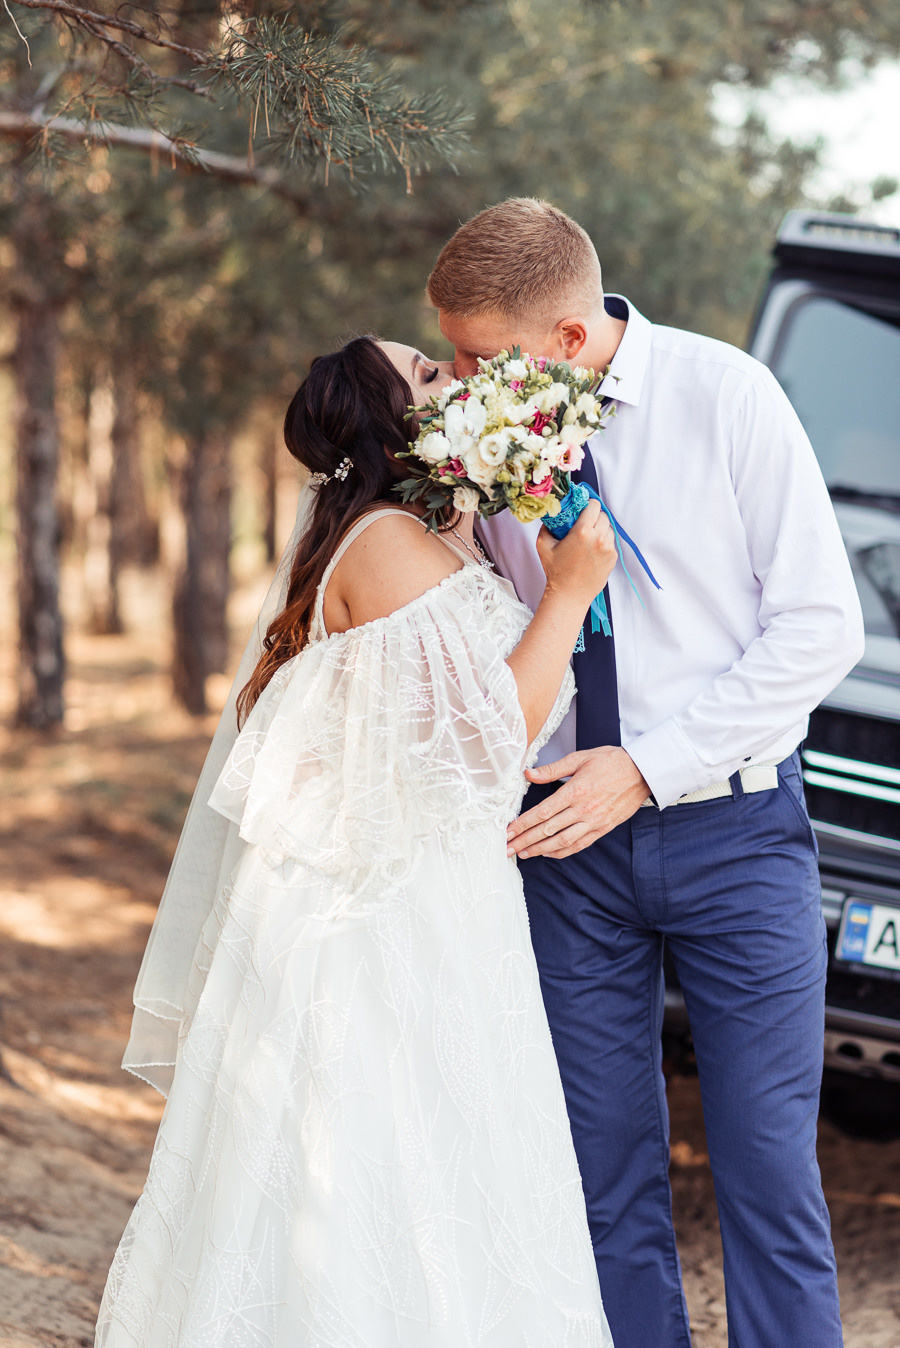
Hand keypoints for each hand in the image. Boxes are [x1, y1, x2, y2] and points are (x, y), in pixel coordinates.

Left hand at [507, 746, 650, 858]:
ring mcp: (594, 821)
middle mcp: (584, 809)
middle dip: (525, 840)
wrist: (642, 772)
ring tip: (523, 854)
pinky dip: (563, 852)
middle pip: (548, 830)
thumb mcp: (580, 758)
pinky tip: (549, 854)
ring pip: (562, 841)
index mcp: (575, 791)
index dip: (523, 823)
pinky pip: (580, 844)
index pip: (543, 812)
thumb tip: (529, 774)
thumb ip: (553, 768)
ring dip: (540, 850)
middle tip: (507, 848)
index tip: (508, 830)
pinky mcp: (603, 828)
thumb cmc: (611, 761)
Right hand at [536, 501, 616, 607]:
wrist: (569, 595)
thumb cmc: (555, 572)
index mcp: (582, 532)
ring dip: (600, 528)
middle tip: (584, 523)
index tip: (582, 509)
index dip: (587, 504)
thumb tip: (552, 514)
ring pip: (609, 528)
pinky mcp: (613, 558)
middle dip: (594, 516)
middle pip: (603, 515)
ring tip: (589, 538)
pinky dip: (604, 541)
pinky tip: (592, 550)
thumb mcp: (543, 546)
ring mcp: (608, 549)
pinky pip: (611, 541)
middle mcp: (599, 538)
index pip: (593, 505)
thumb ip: (546, 526)